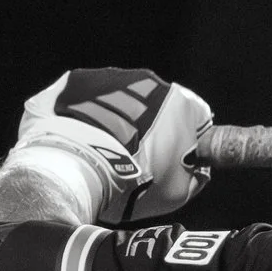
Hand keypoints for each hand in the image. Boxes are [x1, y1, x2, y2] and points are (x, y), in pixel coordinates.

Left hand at [13, 67, 214, 223]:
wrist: (80, 169)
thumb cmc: (134, 180)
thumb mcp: (178, 192)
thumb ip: (194, 176)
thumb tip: (196, 171)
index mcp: (183, 104)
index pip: (196, 120)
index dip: (185, 144)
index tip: (172, 163)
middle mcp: (149, 82)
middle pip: (155, 108)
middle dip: (147, 130)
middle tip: (134, 161)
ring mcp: (110, 78)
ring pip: (119, 102)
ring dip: (115, 122)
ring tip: (102, 153)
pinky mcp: (75, 82)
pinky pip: (86, 100)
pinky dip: (84, 118)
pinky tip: (80, 141)